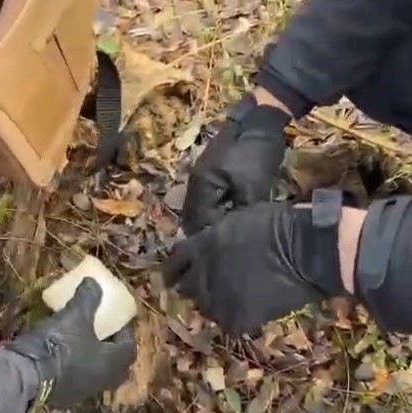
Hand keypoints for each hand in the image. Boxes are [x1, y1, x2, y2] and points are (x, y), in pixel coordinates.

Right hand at [7, 278, 135, 407]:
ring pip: (95, 375)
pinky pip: (75, 380)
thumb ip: (88, 298)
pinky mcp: (63, 397)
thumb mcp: (75, 315)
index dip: (125, 332)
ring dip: (92, 360)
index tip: (116, 320)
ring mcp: (83, 392)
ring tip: (80, 343)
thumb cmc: (60, 343)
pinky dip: (74, 368)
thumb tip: (94, 281)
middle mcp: (103, 381)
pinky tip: (61, 356)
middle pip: (115, 365)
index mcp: (113, 362)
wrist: (27, 375)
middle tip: (101, 333)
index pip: (129, 347)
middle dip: (110, 349)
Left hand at [164, 200, 346, 335]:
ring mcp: (218, 299)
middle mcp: (201, 274)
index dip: (177, 269)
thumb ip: (214, 238)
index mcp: (200, 247)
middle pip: (186, 287)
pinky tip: (252, 312)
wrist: (306, 249)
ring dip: (216, 304)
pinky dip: (239, 319)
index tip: (180, 273)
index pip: (174, 263)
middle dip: (195, 286)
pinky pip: (230, 324)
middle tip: (211, 286)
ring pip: (206, 308)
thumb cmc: (277, 225)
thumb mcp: (235, 222)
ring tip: (234, 299)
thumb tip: (209, 248)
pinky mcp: (238, 318)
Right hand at [182, 93, 290, 234]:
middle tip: (230, 244)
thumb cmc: (255, 151)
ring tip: (234, 234)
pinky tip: (237, 217)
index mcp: (200, 184)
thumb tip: (241, 234)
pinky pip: (215, 199)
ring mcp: (206, 177)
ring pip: (206, 208)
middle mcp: (197, 182)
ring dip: (217, 221)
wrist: (262, 116)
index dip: (210, 237)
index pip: (198, 221)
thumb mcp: (253, 184)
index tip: (226, 248)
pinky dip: (223, 210)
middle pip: (197, 216)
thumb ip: (244, 211)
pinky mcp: (217, 174)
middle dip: (211, 231)